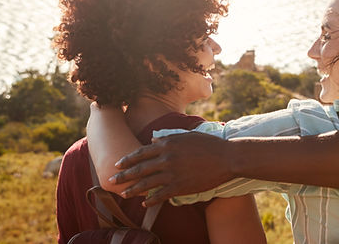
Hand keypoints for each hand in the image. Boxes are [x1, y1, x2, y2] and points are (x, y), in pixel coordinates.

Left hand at [110, 131, 233, 205]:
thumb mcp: (187, 136)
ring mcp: (172, 173)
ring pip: (146, 183)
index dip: (127, 159)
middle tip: (111, 180)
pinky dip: (150, 200)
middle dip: (123, 175)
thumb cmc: (209, 144)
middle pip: (139, 168)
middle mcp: (166, 158)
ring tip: (123, 193)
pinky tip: (144, 203)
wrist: (227, 158)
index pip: (140, 152)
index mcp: (167, 144)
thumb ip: (168, 138)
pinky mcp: (179, 186)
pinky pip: (160, 195)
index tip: (117, 164)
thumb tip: (153, 141)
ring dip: (133, 189)